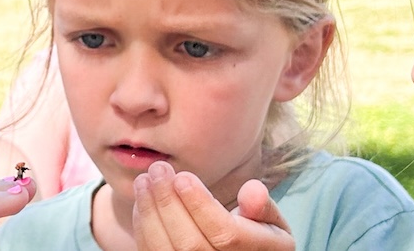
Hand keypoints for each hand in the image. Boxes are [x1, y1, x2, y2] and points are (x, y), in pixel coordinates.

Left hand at [133, 161, 293, 250]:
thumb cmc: (256, 236)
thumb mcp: (271, 222)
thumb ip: (262, 207)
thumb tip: (252, 190)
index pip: (226, 234)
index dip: (201, 206)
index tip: (183, 177)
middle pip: (190, 244)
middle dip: (169, 203)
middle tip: (158, 169)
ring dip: (150, 213)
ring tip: (143, 180)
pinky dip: (144, 227)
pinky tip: (142, 201)